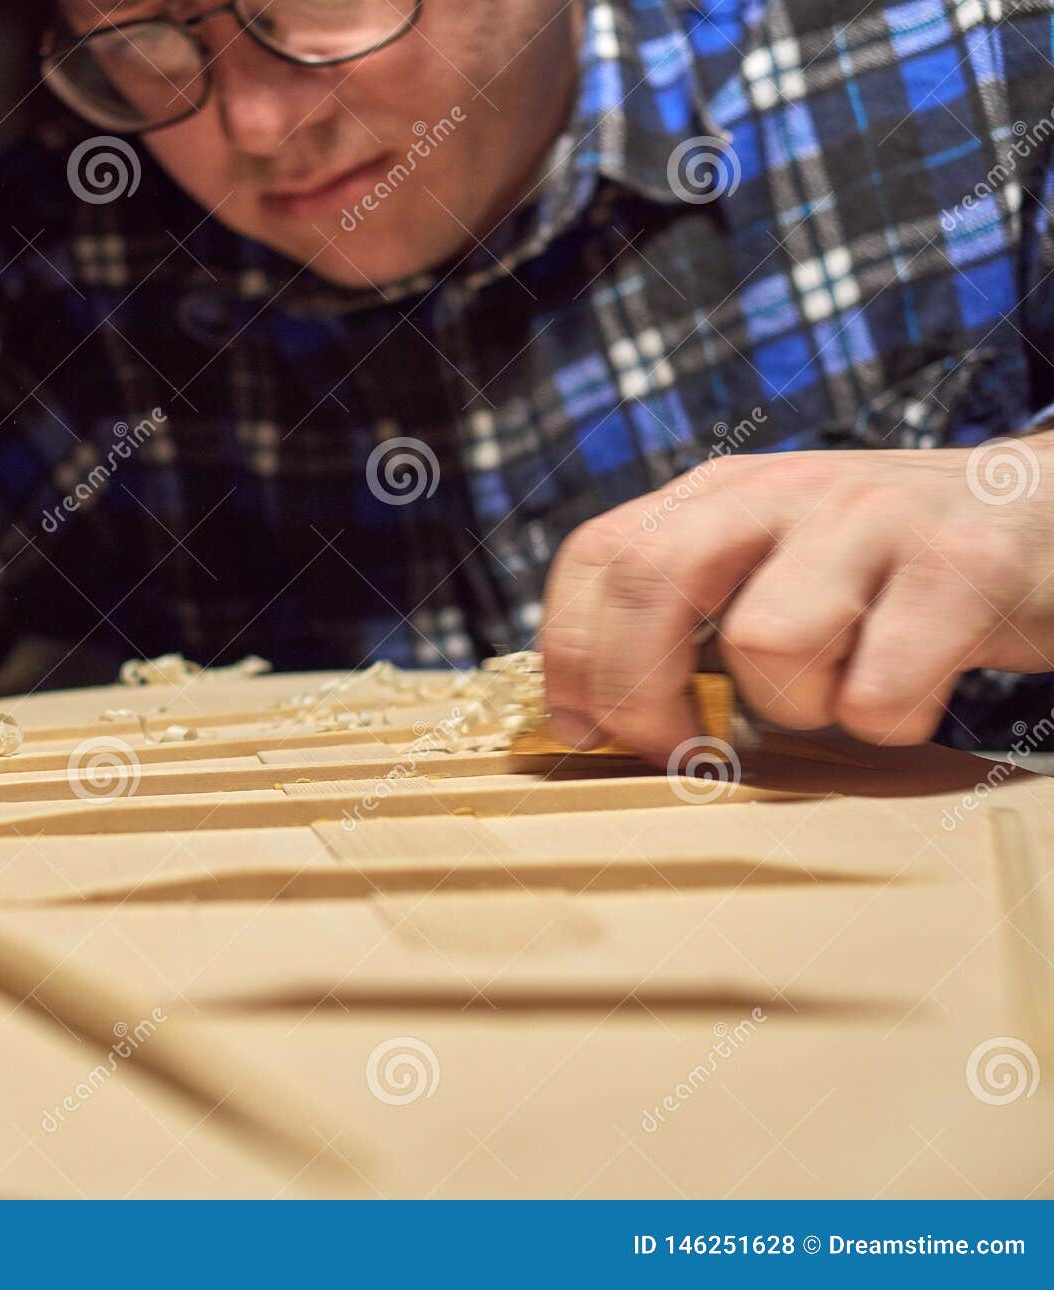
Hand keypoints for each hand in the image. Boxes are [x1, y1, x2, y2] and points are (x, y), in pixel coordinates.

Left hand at [540, 434, 1053, 759]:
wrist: (1051, 519)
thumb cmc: (892, 575)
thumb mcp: (773, 567)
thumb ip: (690, 614)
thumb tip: (594, 715)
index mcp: (721, 493)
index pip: (599, 554)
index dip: (570, 653)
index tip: (580, 733)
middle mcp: (783, 488)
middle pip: (651, 580)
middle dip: (643, 692)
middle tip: (682, 752)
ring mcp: (872, 517)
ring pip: (763, 640)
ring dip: (794, 706)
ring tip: (842, 692)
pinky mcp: (962, 566)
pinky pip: (877, 687)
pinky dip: (885, 721)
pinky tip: (912, 693)